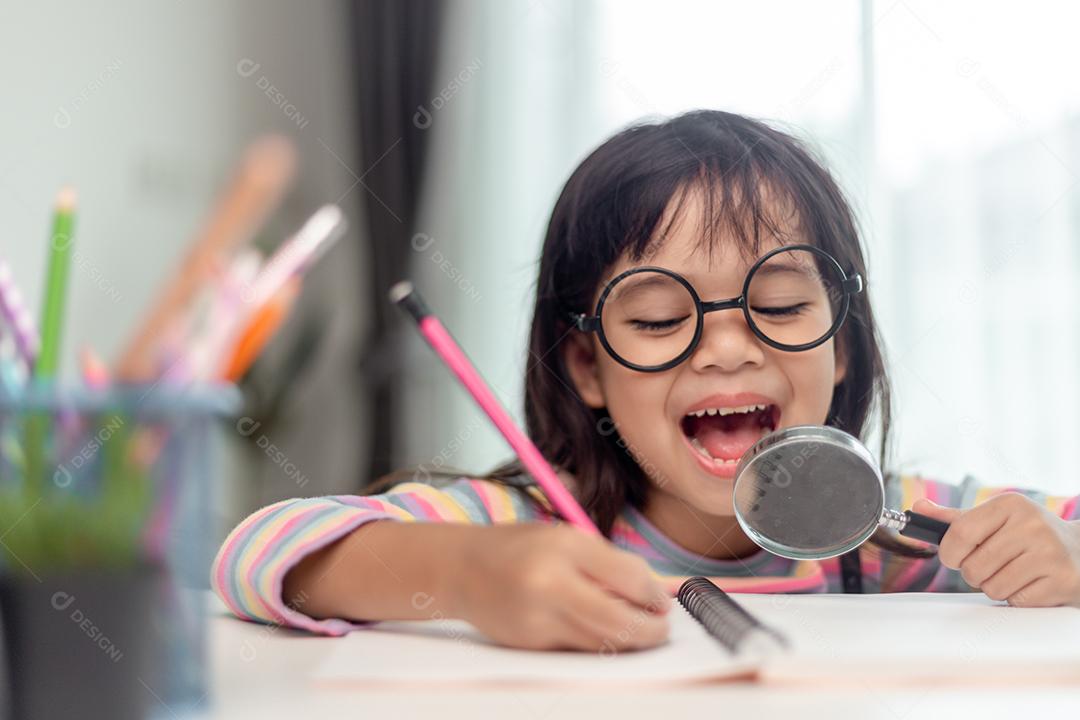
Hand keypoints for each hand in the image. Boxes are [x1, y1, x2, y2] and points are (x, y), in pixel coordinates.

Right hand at [445, 523, 671, 651]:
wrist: (462, 569)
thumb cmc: (520, 548)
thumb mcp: (566, 538)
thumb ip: (609, 563)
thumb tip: (653, 593)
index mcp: (565, 548)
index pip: (628, 578)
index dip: (654, 595)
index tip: (662, 601)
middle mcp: (550, 585)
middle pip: (619, 622)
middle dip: (650, 631)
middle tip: (661, 628)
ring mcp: (538, 619)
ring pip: (601, 643)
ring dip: (629, 642)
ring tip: (640, 632)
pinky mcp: (530, 644)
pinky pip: (577, 649)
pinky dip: (598, 644)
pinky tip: (605, 634)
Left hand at [913, 494, 1079, 606]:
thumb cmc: (1028, 535)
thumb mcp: (995, 519)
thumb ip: (954, 519)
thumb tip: (918, 508)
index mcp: (1010, 505)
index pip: (960, 532)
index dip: (949, 552)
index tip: (953, 557)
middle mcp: (1032, 525)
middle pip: (973, 566)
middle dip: (974, 573)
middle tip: (989, 566)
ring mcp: (1049, 553)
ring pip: (992, 587)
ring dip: (995, 586)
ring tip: (1013, 573)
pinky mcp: (1061, 580)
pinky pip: (1015, 600)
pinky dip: (1016, 597)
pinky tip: (1030, 583)